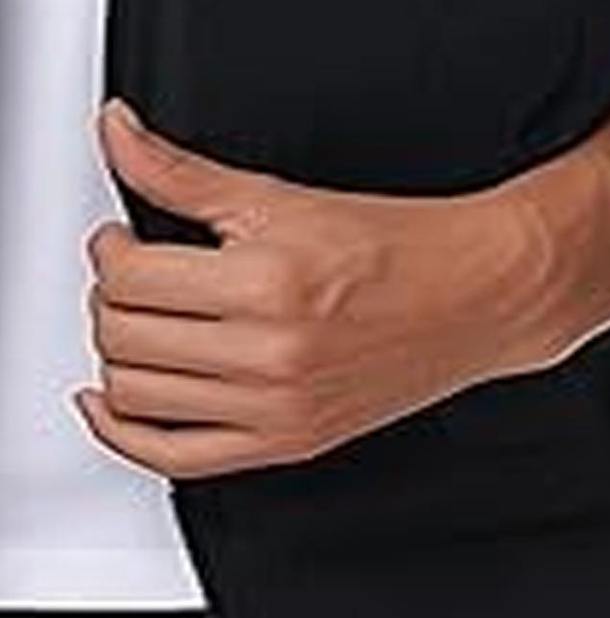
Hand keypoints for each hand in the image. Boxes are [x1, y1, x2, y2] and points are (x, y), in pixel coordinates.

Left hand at [75, 98, 555, 478]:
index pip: (129, 279)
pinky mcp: (291, 444)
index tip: (124, 243)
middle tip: (137, 279)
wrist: (473, 298)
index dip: (111, 252)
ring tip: (144, 330)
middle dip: (113, 302)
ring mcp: (280, 410)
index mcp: (269, 286)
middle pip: (125, 339)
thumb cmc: (402, 252)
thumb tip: (122, 140)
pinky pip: (180, 459)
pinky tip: (115, 409)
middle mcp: (272, 357)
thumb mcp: (286, 202)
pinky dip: (129, 439)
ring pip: (138, 398)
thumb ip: (185, 177)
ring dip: (120, 358)